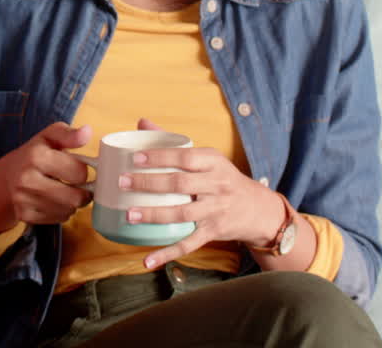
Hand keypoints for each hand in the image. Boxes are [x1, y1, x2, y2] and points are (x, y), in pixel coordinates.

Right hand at [0, 122, 92, 231]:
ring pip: (68, 210)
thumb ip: (69, 134)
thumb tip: (87, 131)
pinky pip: (58, 219)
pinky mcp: (24, 215)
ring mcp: (24, 199)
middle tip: (78, 185)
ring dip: (72, 203)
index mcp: (36, 156)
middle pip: (75, 198)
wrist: (5, 178)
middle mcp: (27, 179)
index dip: (82, 170)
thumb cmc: (33, 155)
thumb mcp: (49, 137)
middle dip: (83, 192)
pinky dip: (62, 212)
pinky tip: (54, 201)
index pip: (79, 172)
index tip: (77, 168)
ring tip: (65, 191)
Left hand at [121, 118, 285, 268]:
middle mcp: (216, 185)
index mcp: (213, 162)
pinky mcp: (213, 232)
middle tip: (123, 182)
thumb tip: (142, 122)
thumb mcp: (206, 157)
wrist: (258, 209)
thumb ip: (173, 142)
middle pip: (180, 184)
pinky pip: (188, 244)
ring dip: (154, 215)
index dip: (159, 157)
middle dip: (149, 183)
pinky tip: (147, 260)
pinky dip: (167, 254)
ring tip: (129, 214)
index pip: (184, 157)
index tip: (134, 158)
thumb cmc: (222, 178)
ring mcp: (215, 210)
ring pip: (182, 214)